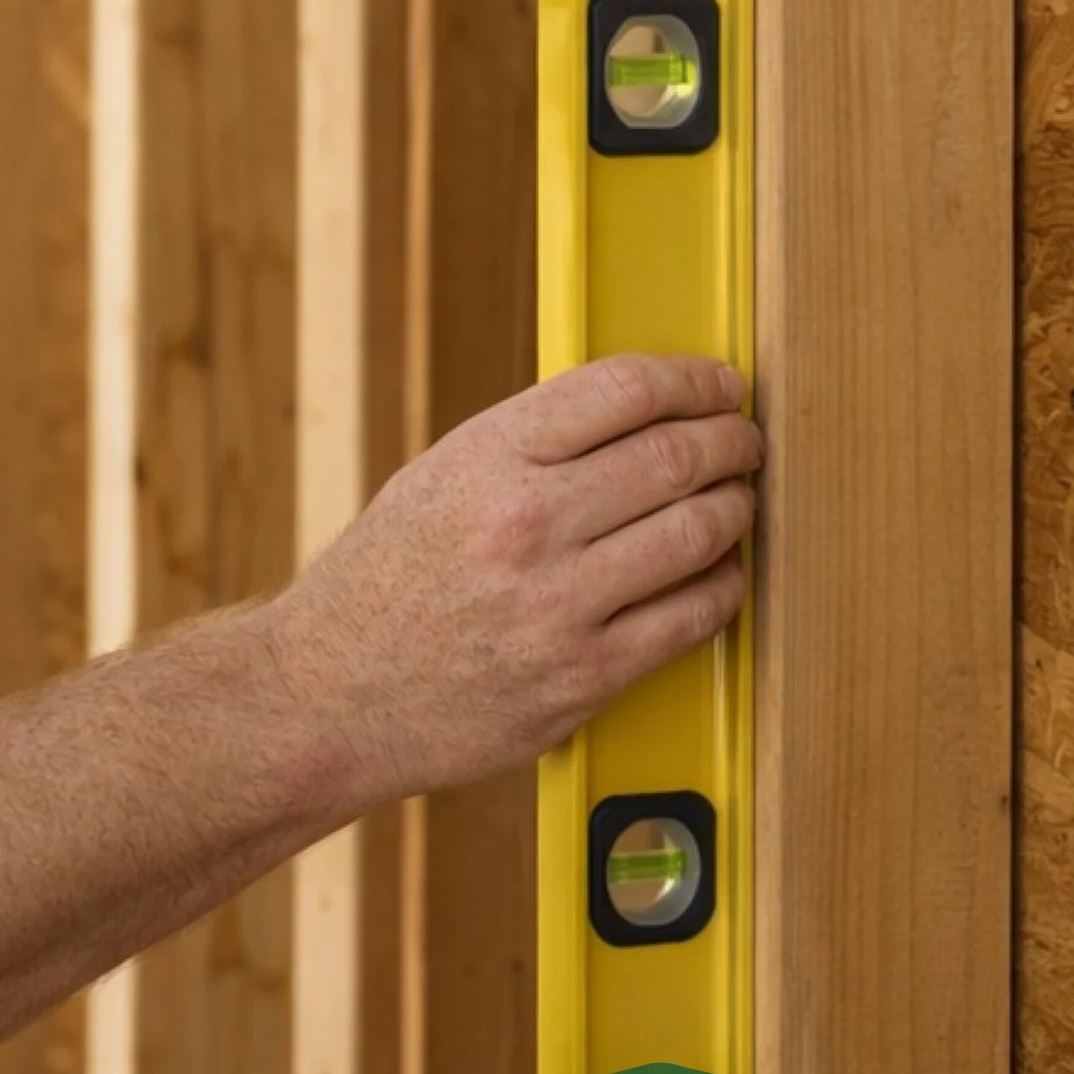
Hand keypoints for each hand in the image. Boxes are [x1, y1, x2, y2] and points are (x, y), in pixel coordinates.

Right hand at [263, 350, 758, 809]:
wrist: (329, 695)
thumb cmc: (383, 584)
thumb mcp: (437, 478)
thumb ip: (529, 445)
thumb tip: (633, 415)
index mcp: (486, 458)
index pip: (622, 389)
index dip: (692, 379)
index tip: (718, 384)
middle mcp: (526, 522)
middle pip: (674, 456)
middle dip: (731, 440)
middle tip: (743, 441)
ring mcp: (558, 603)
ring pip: (697, 533)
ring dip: (737, 509)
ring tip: (738, 501)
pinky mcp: (583, 677)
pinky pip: (692, 618)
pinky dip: (723, 586)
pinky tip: (719, 573)